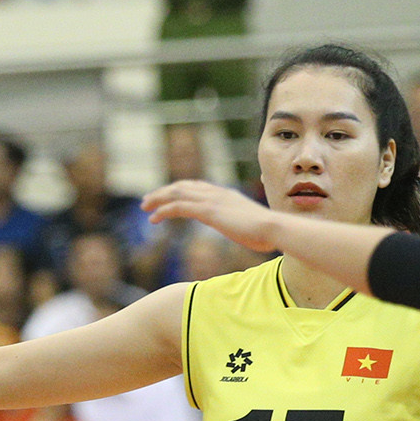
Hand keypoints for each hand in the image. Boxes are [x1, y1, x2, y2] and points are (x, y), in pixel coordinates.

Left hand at [142, 181, 280, 252]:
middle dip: (163, 192)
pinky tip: (154, 218)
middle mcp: (217, 193)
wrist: (274, 228)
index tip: (167, 197)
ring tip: (145, 207)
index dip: (179, 190)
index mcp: (226, 195)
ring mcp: (212, 200)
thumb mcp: (253, 227)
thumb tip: (251, 234)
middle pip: (183, 186)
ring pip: (176, 193)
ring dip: (158, 199)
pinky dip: (164, 211)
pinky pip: (179, 207)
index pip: (197, 187)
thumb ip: (244, 226)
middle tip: (148, 201)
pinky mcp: (208, 211)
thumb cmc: (269, 233)